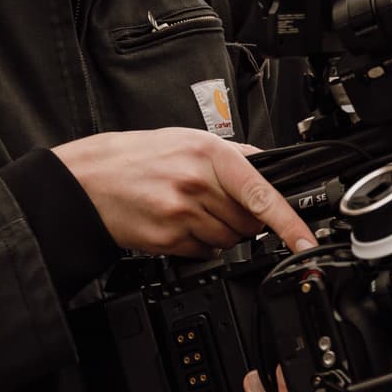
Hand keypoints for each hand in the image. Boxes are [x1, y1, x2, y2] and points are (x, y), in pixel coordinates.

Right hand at [52, 129, 315, 257]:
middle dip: (243, 219)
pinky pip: (203, 251)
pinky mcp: (168, 239)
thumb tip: (265, 166)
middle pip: (248, 222)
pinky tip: (178, 225)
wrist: (87, 180)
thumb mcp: (183, 140)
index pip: (259, 193)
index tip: (305, 242)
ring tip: (190, 211)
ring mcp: (181, 213)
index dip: (288, 222)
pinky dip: (198, 244)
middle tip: (215, 204)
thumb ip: (228, 154)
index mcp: (207, 154)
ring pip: (227, 240)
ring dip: (219, 233)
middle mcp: (195, 183)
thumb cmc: (134, 158)